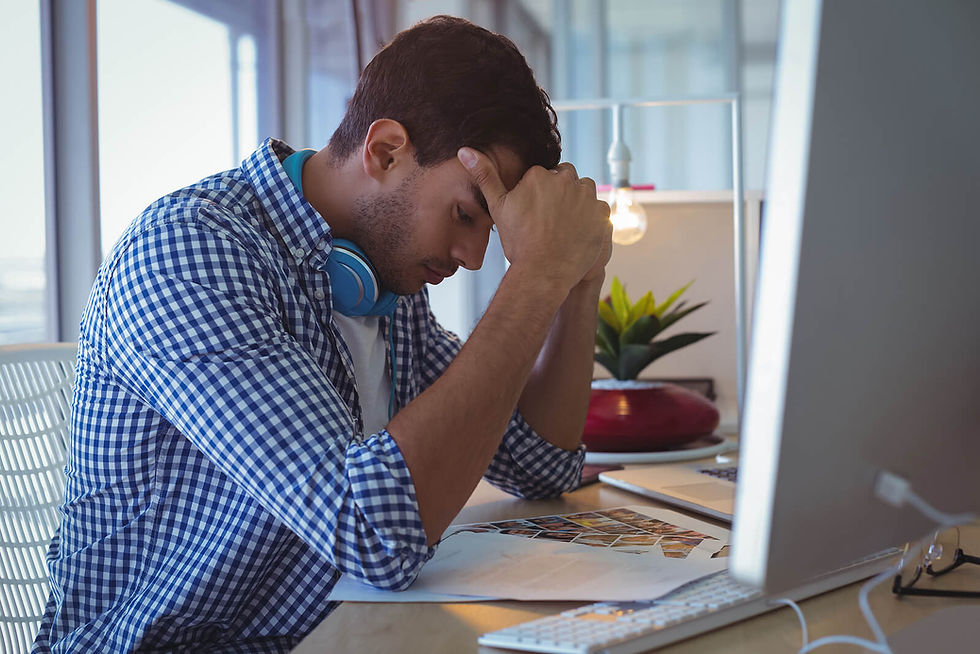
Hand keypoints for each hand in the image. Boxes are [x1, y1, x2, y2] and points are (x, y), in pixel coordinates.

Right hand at [458, 148, 610, 291]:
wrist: (543, 272)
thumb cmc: (518, 241)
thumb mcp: (498, 207)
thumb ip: (485, 176)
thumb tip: (465, 150)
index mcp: (540, 175)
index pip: (544, 176)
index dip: (539, 195)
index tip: (535, 214)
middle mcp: (566, 180)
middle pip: (566, 179)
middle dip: (561, 194)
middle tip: (550, 221)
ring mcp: (587, 196)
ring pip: (584, 192)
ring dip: (578, 204)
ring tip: (564, 227)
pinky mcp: (602, 214)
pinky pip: (599, 211)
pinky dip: (591, 220)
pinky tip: (577, 234)